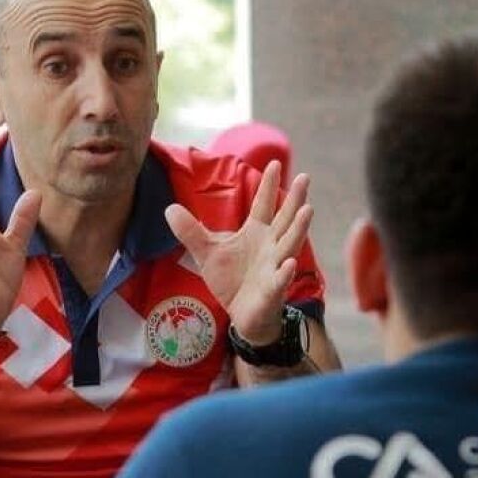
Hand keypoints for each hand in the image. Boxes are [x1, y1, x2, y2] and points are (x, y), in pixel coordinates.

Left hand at [165, 161, 312, 344]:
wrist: (243, 315)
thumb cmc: (232, 280)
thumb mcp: (207, 253)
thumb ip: (191, 231)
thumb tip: (169, 208)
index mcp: (256, 233)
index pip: (264, 205)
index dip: (268, 185)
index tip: (273, 162)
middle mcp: (271, 246)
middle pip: (285, 219)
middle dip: (295, 200)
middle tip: (306, 177)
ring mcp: (274, 267)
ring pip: (289, 245)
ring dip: (298, 229)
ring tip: (308, 210)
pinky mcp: (272, 290)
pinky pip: (279, 280)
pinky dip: (284, 272)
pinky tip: (289, 263)